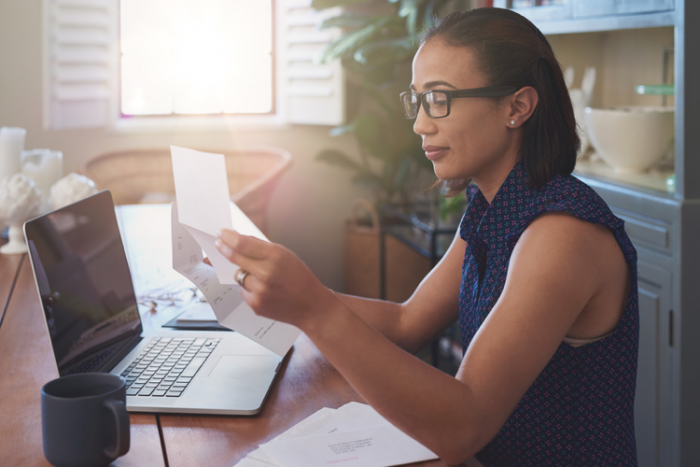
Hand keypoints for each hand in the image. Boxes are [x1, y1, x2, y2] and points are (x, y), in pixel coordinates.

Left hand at [214, 229, 337, 329]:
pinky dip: (250, 288)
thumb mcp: (287, 255)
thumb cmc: (300, 278)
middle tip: (219, 244)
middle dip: (224, 249)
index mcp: (276, 256)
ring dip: (243, 273)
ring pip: (238, 276)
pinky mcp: (256, 305)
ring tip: (260, 277)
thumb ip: (262, 248)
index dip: (228, 237)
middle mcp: (266, 273)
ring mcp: (260, 291)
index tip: (222, 233)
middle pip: (235, 258)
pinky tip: (265, 290)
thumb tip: (240, 239)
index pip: (243, 244)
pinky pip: (244, 291)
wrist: (311, 306)